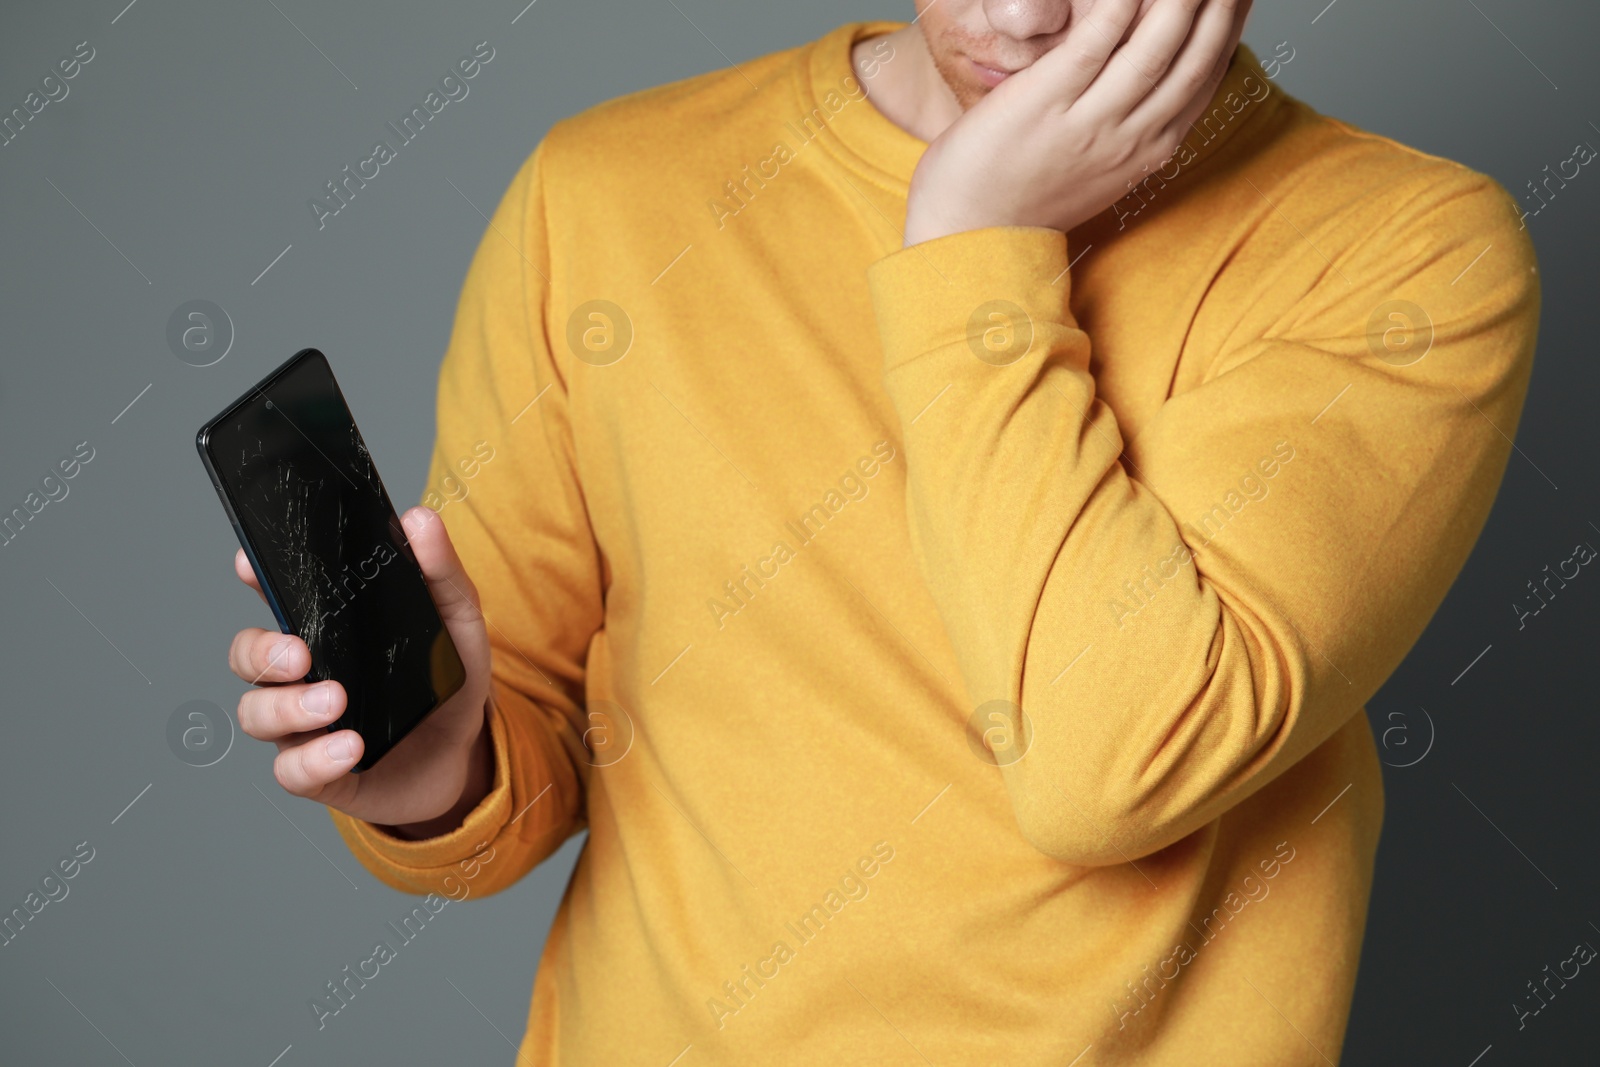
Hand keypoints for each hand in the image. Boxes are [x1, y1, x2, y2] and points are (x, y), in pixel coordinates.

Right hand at [227, 506, 493, 836]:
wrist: (467, 755)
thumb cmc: (447, 682)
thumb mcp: (458, 621)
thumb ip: (441, 573)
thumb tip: (419, 519)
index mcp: (329, 630)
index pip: (277, 596)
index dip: (256, 578)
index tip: (251, 563)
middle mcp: (303, 675)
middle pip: (248, 656)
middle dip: (260, 651)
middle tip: (300, 654)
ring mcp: (304, 725)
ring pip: (256, 713)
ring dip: (288, 707)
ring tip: (336, 702)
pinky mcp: (319, 772)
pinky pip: (291, 770)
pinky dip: (314, 759)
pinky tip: (349, 747)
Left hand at [903, 0, 1253, 245]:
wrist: (969, 235)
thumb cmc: (1025, 199)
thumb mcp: (1099, 169)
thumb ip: (1132, 128)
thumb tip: (1155, 88)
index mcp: (1147, 151)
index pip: (1205, 78)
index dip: (1230, 28)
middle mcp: (1128, 137)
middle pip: (1194, 59)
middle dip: (1220, 6)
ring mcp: (1087, 122)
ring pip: (1153, 49)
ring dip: (1181, 0)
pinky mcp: (1044, 103)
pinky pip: (1092, 47)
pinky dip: (1118, 9)